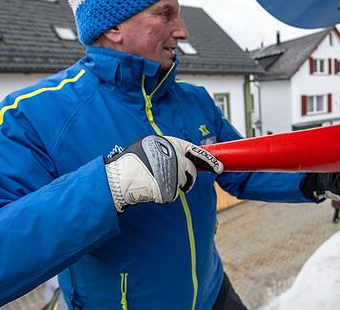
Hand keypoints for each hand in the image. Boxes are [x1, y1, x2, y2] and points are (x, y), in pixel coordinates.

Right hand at [104, 135, 222, 210]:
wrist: (119, 178)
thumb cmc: (132, 161)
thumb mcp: (149, 145)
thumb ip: (167, 148)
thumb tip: (183, 154)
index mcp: (171, 144)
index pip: (196, 152)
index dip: (209, 160)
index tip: (219, 167)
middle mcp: (175, 158)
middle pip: (191, 171)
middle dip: (186, 176)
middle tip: (174, 178)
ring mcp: (173, 175)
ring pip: (182, 183)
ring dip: (173, 185)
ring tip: (156, 180)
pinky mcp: (169, 189)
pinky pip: (172, 194)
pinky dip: (165, 194)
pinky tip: (153, 189)